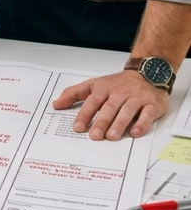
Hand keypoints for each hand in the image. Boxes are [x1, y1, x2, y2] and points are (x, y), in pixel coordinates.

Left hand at [52, 70, 169, 139]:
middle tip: (94, 136)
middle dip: (101, 122)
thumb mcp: (93, 85)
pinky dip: (142, 123)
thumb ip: (74, 93)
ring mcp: (136, 98)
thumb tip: (56, 105)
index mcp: (103, 88)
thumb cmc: (117, 83)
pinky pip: (147, 114)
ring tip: (111, 137)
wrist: (146, 73)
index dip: (85, 114)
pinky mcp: (151, 104)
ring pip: (127, 111)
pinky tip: (135, 133)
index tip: (77, 127)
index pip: (92, 101)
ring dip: (119, 124)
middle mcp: (119, 93)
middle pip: (109, 108)